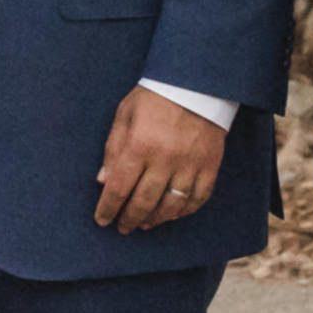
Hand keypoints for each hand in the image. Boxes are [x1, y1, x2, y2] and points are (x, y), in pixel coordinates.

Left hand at [91, 88, 227, 236]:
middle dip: (130, 219)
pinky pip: (198, 198)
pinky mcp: (210, 166)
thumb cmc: (154, 97)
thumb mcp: (125, 115)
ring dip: (156, 219)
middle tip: (123, 228)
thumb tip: (102, 181)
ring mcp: (190, 165)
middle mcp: (165, 159)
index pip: (119, 187)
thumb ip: (113, 149)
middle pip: (144, 201)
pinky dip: (184, 211)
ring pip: (172, 205)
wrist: (197, 84)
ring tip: (144, 224)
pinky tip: (172, 214)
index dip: (108, 208)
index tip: (102, 220)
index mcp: (140, 145)